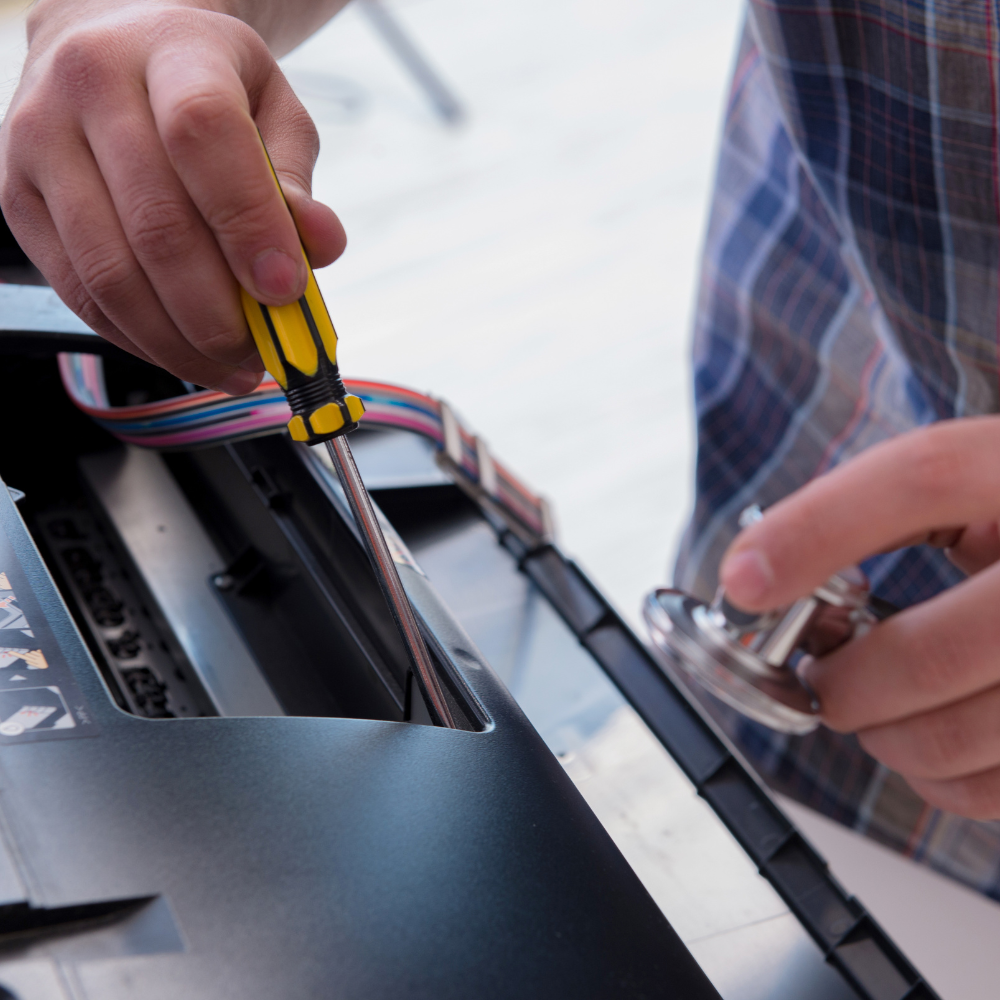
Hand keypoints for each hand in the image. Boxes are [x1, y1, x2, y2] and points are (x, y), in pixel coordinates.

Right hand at [0, 0, 346, 393]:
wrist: (110, 41)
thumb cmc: (205, 84)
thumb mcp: (272, 108)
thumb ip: (297, 179)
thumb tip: (320, 245)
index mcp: (169, 50)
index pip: (205, 135)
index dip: (249, 224)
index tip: (286, 290)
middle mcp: (87, 85)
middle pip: (156, 225)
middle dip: (221, 312)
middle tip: (266, 351)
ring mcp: (39, 142)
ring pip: (110, 274)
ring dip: (181, 342)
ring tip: (235, 365)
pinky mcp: (16, 198)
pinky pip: (79, 294)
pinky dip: (140, 340)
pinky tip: (187, 354)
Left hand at [719, 417, 999, 818]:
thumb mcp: (977, 486)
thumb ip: (885, 511)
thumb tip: (761, 571)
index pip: (924, 478)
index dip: (817, 531)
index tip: (743, 579)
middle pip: (925, 653)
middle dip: (840, 684)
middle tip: (818, 677)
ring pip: (955, 735)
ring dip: (882, 735)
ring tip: (872, 707)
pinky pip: (993, 787)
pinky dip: (937, 778)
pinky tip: (931, 740)